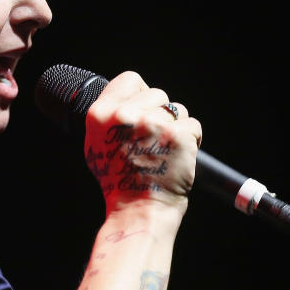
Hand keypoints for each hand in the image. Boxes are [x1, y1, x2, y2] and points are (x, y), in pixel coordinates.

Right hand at [83, 71, 201, 215]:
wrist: (138, 208)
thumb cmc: (118, 181)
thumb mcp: (96, 145)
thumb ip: (108, 119)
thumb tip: (125, 101)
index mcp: (100, 115)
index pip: (130, 80)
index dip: (141, 95)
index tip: (143, 112)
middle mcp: (124, 115)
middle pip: (158, 94)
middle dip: (161, 114)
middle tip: (152, 141)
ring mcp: (152, 124)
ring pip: (178, 109)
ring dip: (177, 127)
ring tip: (164, 151)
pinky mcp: (177, 135)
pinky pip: (193, 126)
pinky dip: (191, 141)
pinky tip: (177, 156)